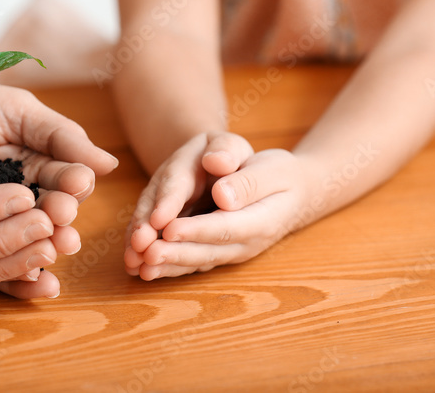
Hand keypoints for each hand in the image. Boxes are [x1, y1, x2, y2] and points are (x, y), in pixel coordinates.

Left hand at [124, 132, 311, 279]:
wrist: (294, 193)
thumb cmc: (281, 175)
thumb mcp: (273, 167)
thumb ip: (248, 181)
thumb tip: (223, 194)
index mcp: (262, 219)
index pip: (226, 226)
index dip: (197, 229)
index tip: (171, 229)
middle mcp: (246, 242)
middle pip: (207, 250)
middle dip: (175, 252)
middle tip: (146, 253)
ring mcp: (232, 251)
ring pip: (197, 261)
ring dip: (168, 265)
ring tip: (140, 267)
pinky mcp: (218, 252)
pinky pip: (192, 261)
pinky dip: (169, 266)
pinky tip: (144, 268)